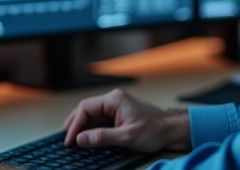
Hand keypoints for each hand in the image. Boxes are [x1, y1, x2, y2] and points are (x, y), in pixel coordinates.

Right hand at [62, 88, 190, 151]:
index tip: (70, 140)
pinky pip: (101, 117)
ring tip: (73, 138)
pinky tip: (88, 135)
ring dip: (82, 125)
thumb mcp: (127, 137)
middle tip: (67, 139)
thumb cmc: (154, 130)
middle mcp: (115, 98)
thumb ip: (102, 137)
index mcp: (115, 100)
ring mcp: (117, 104)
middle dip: (75, 123)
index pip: (86, 108)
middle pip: (86, 108)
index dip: (75, 125)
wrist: (171, 130)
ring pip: (92, 112)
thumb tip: (81, 139)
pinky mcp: (120, 112)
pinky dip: (92, 126)